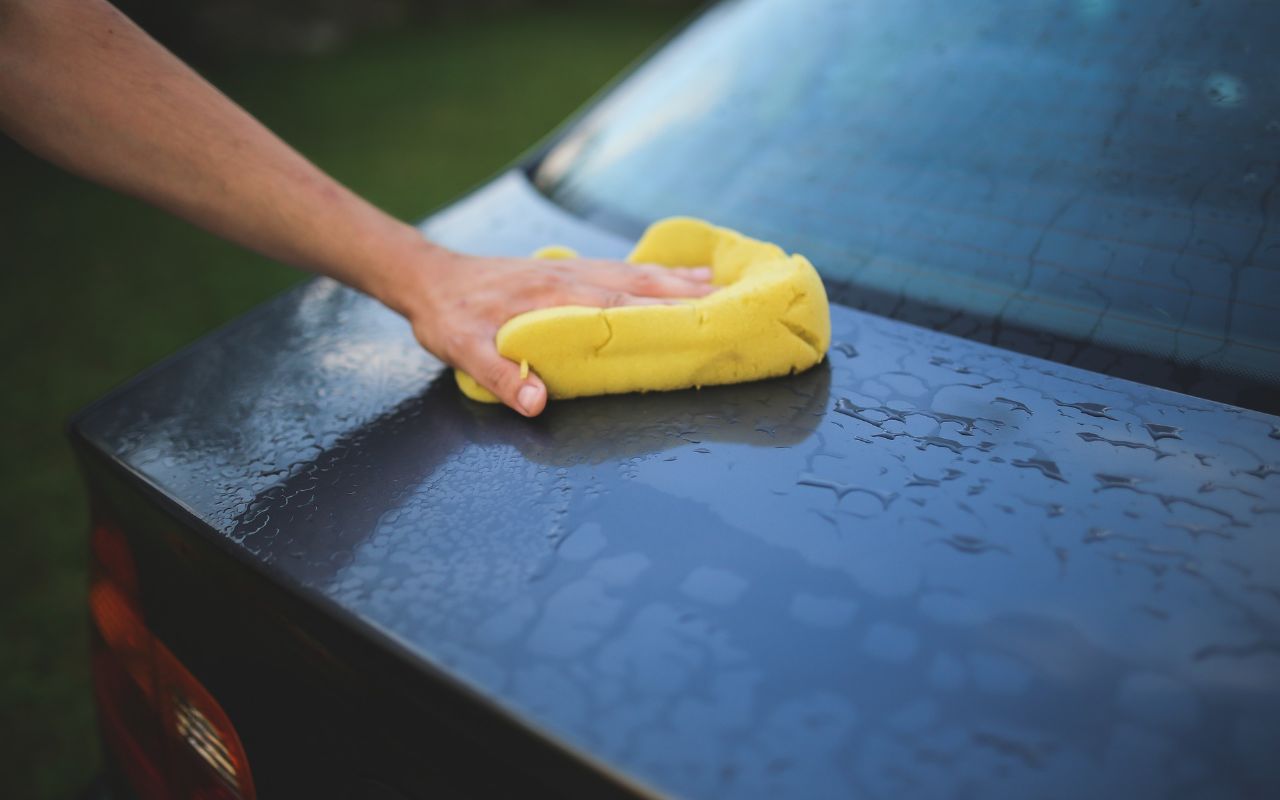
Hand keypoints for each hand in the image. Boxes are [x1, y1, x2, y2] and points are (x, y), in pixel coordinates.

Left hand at [400, 246, 714, 416]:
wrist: (429, 277)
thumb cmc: (448, 317)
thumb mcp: (463, 349)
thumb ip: (501, 375)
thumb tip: (538, 404)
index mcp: (554, 297)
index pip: (619, 305)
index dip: (662, 314)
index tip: (701, 322)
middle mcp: (571, 276)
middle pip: (640, 283)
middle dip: (687, 294)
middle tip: (731, 304)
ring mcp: (572, 269)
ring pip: (635, 272)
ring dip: (678, 279)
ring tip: (719, 284)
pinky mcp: (567, 269)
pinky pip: (621, 268)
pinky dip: (654, 271)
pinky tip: (674, 275)